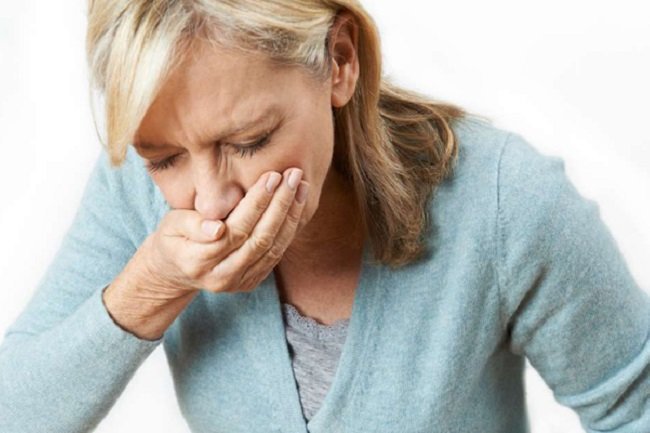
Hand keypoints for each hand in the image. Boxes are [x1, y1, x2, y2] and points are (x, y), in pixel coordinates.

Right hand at [141, 167, 309, 295]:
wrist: (175, 272)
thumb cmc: (173, 238)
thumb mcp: (171, 226)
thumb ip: (192, 224)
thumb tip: (217, 229)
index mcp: (198, 261)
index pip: (236, 229)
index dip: (257, 203)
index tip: (272, 176)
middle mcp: (222, 277)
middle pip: (260, 239)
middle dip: (281, 205)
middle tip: (294, 175)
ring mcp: (239, 282)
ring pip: (274, 248)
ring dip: (291, 215)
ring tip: (301, 186)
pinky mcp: (252, 281)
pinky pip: (277, 254)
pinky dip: (289, 228)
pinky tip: (297, 204)